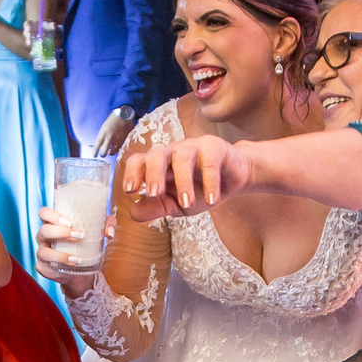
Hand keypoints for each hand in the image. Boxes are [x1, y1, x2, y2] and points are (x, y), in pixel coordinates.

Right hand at [36, 203, 106, 282]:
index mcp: (53, 224)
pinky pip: (44, 267)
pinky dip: (57, 268)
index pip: (44, 213)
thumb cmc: (86, 244)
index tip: (69, 221)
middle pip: (43, 231)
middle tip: (80, 235)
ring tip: (78, 258)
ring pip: (43, 252)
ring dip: (60, 255)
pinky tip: (72, 266)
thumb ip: (107, 225)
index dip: (52, 215)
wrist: (82, 270)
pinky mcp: (43, 267)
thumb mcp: (97, 232)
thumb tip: (109, 232)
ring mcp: (42, 253)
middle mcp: (44, 237)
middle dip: (60, 232)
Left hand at [94, 109, 134, 157]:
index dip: (95, 152)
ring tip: (110, 150)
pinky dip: (117, 149)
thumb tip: (101, 144)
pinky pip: (119, 148)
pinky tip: (116, 147)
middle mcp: (109, 138)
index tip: (94, 155)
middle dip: (103, 154)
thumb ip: (103, 135)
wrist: (124, 114)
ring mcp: (117, 140)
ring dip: (111, 152)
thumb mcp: (104, 126)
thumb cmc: (113, 119)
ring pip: (112, 152)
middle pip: (104, 152)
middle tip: (103, 154)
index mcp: (103, 133)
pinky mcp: (123, 141)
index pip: (97, 146)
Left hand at [123, 136, 253, 220]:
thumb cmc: (199, 190)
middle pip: (157, 154)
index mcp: (159, 163)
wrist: (232, 181)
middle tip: (155, 194)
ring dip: (183, 181)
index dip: (132, 173)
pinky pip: (210, 161)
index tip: (129, 190)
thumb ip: (156, 208)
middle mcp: (172, 151)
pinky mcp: (215, 147)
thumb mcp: (175, 205)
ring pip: (182, 157)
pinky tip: (212, 200)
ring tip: (187, 204)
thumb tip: (132, 214)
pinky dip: (210, 181)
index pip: (139, 161)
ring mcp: (193, 146)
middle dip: (154, 174)